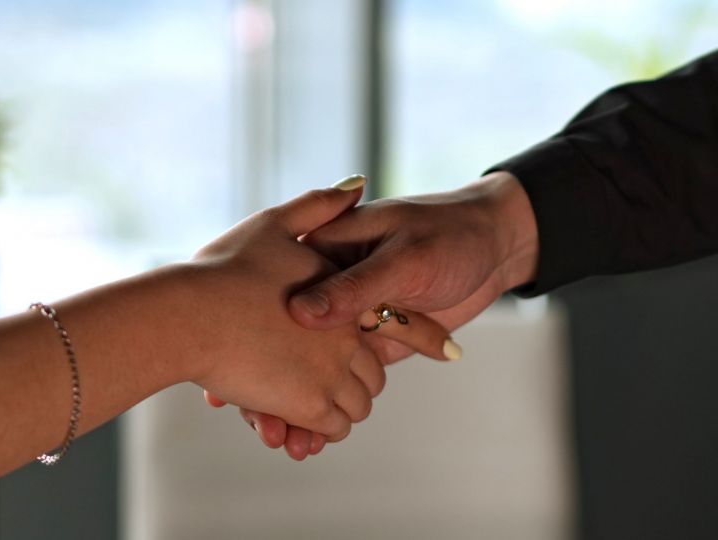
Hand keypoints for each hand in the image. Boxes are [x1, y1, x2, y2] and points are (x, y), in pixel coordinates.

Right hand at [208, 171, 539, 457]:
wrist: (490, 245)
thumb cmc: (448, 236)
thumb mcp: (401, 257)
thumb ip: (355, 284)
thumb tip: (305, 313)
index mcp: (325, 258)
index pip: (276, 306)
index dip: (247, 340)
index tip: (226, 383)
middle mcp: (328, 294)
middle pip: (285, 353)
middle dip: (271, 392)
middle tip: (259, 425)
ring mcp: (344, 325)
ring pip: (303, 377)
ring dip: (290, 412)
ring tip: (279, 440)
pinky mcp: (367, 348)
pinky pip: (336, 386)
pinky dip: (317, 418)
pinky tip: (300, 438)